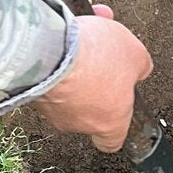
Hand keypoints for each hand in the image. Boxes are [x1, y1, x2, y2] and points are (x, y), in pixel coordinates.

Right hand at [33, 5, 152, 151]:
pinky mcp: (31, 92)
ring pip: (70, 86)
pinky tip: (66, 31)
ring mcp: (52, 110)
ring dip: (78, 61)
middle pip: (92, 106)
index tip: (118, 112)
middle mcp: (78, 122)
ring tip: (85, 33)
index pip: (112, 141)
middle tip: (104, 54)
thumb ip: (141, 66)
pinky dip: (58, 54)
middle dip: (99, 77)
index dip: (116, 126)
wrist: (50, 50)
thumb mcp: (136, 55)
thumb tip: (140, 69)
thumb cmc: (95, 59)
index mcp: (109, 122)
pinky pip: (50, 72)